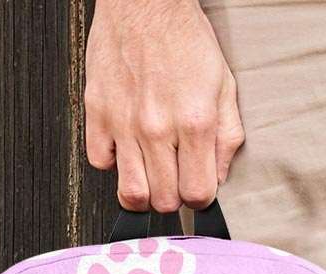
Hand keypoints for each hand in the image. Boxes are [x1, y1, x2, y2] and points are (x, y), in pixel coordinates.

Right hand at [85, 0, 244, 211]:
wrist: (145, 1)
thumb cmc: (184, 39)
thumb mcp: (224, 87)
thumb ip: (227, 137)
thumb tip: (220, 176)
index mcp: (194, 123)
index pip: (197, 194)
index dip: (200, 199)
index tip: (198, 188)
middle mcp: (157, 127)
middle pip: (164, 201)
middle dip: (173, 197)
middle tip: (175, 178)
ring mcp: (124, 122)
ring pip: (131, 192)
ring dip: (144, 192)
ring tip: (151, 175)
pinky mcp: (97, 111)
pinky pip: (99, 162)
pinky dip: (113, 163)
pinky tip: (127, 149)